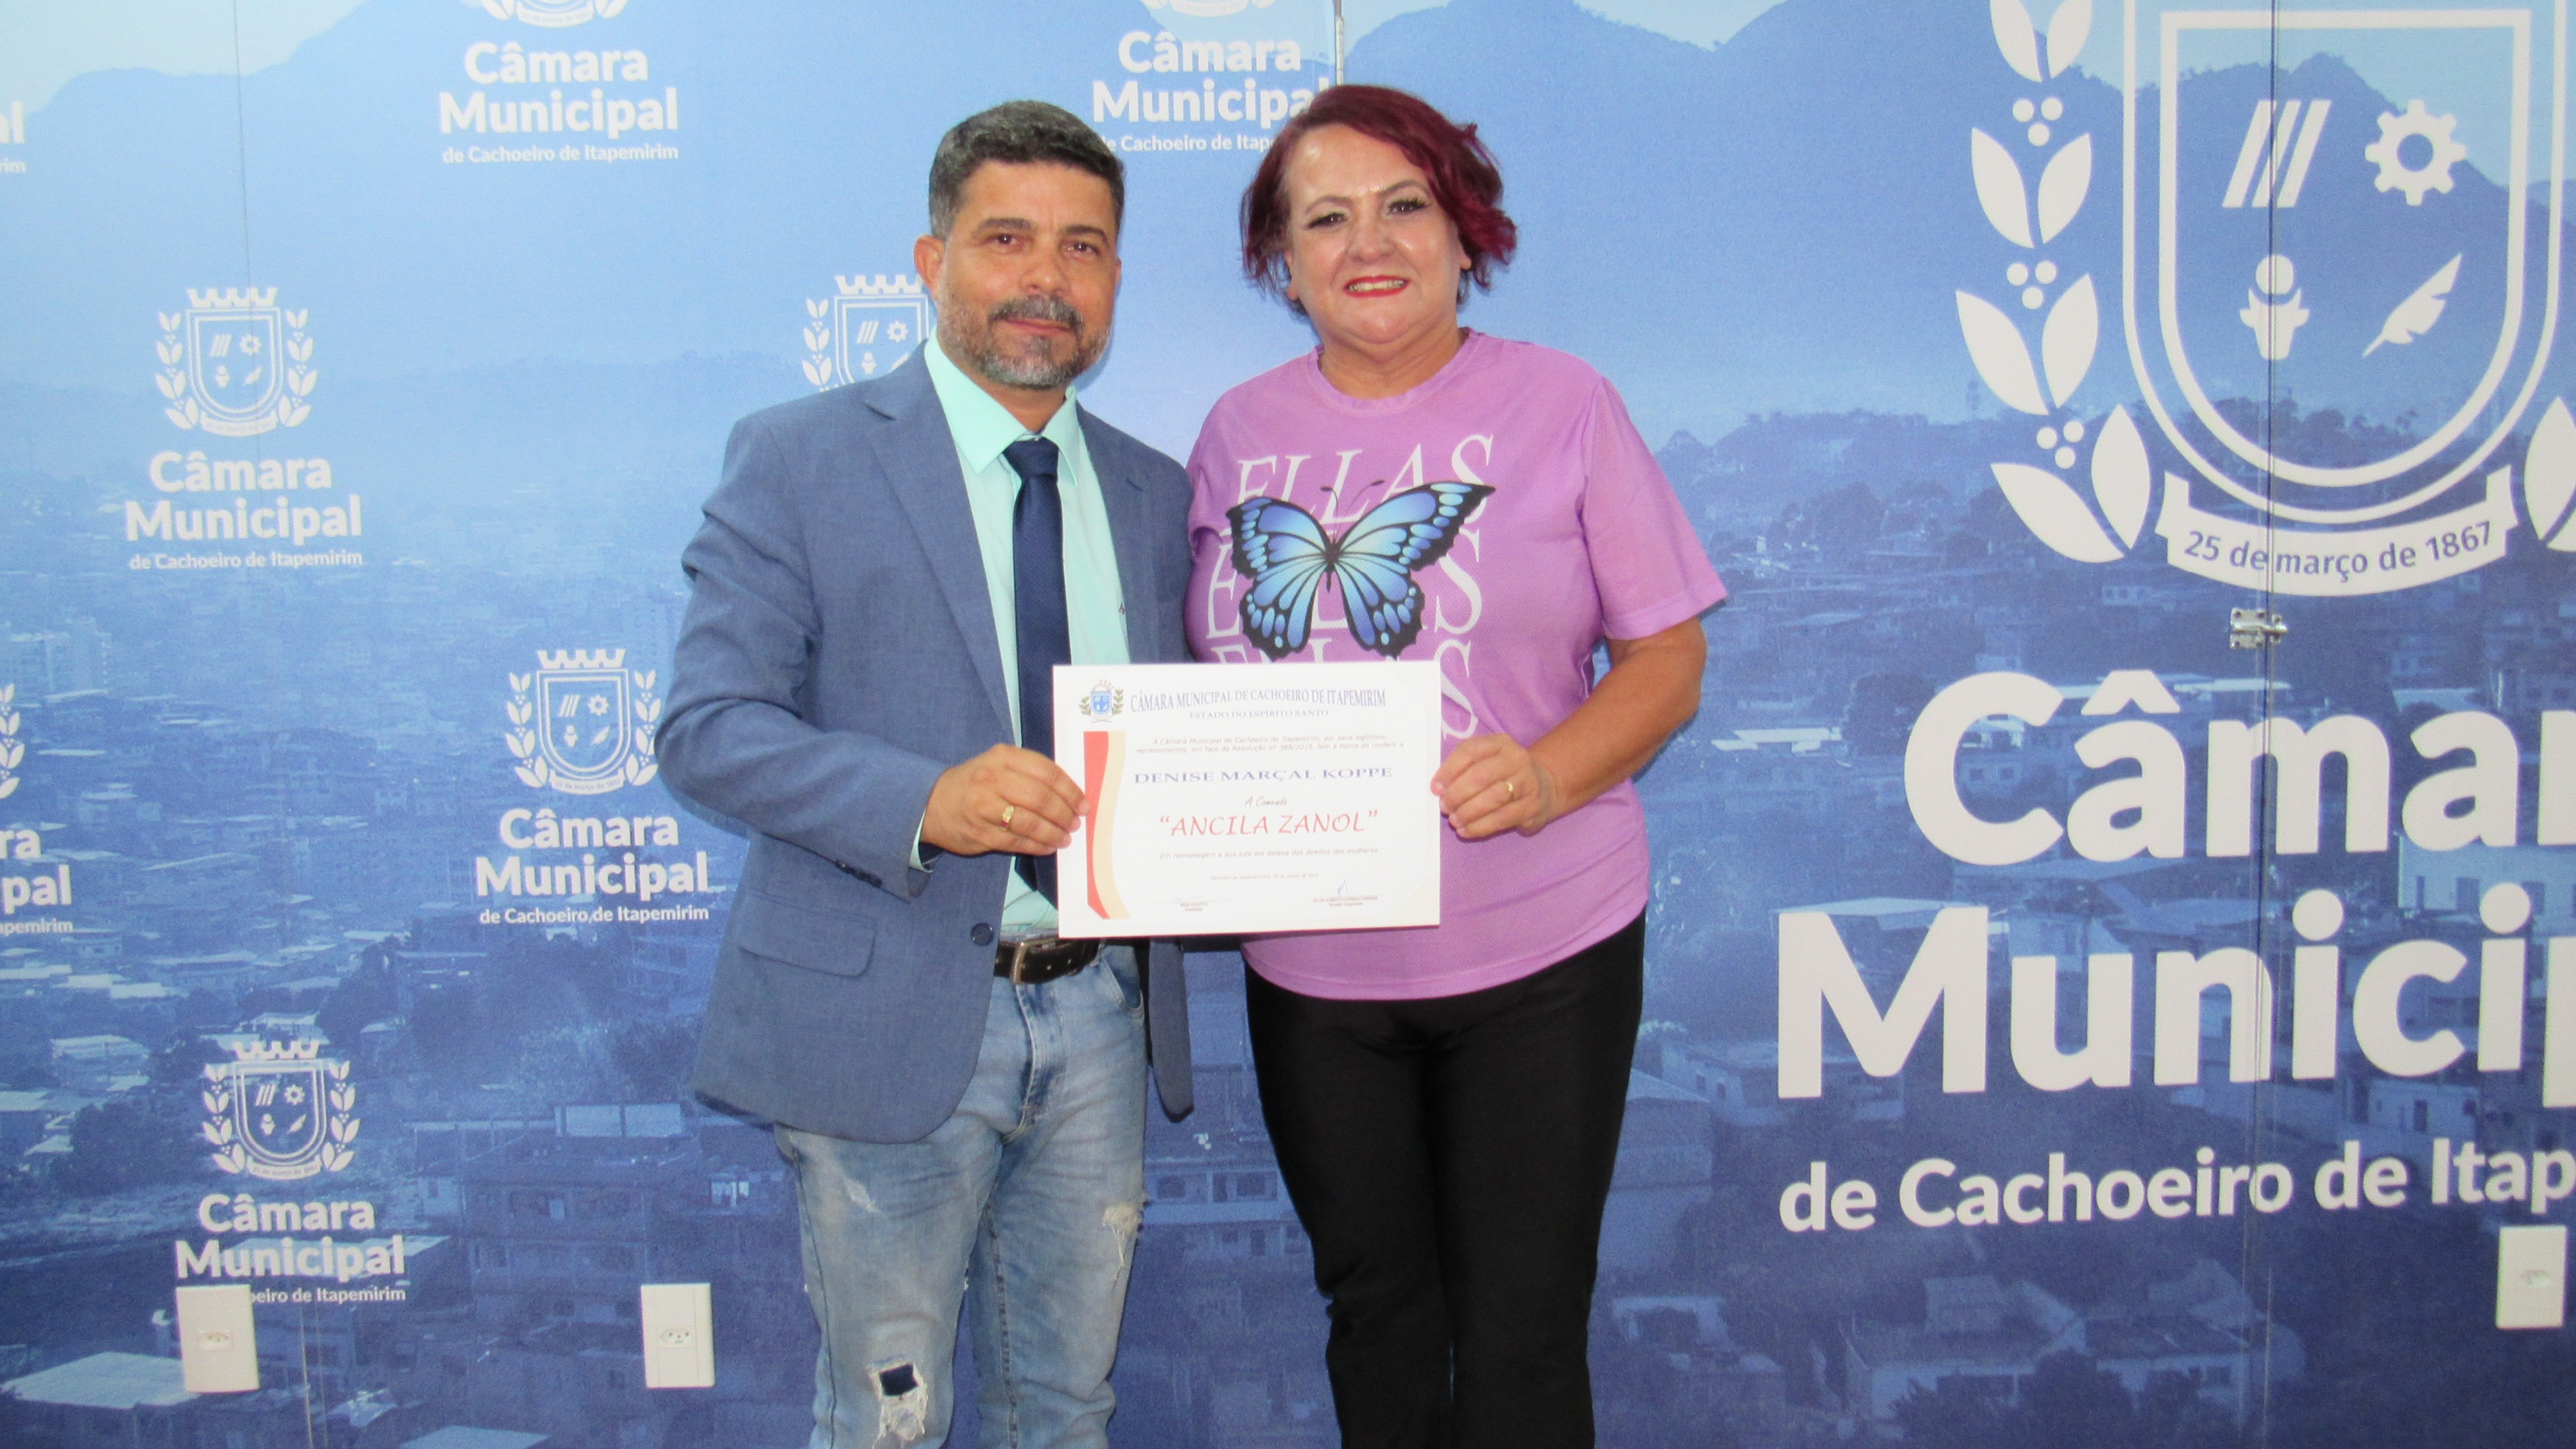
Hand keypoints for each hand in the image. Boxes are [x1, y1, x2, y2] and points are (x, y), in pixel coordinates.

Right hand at [922, 744, 1084, 856]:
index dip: (1070, 791)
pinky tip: (1047, 846)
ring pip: (1030, 822)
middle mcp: (993, 778)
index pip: (1047, 772)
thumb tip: (1071, 795)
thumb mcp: (1001, 765)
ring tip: (1064, 838)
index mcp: (1004, 757)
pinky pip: (1016, 841)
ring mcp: (984, 806)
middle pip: (1041, 798)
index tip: (1083, 804)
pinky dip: (1036, 845)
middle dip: (1064, 814)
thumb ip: (1032, 774)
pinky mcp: (980, 832)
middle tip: (1075, 823)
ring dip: (1053, 833)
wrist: (932, 802)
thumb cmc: (976, 783)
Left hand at [1432, 734, 1556, 840]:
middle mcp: (1517, 759)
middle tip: (1444, 807)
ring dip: (1468, 812)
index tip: (1436, 787)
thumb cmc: (1504, 774)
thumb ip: (1465, 768)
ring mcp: (1528, 782)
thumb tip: (1439, 788)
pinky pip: (1502, 818)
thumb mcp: (1488, 761)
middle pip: (1481, 776)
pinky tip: (1467, 830)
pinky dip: (1480, 826)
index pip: (1470, 751)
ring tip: (1454, 820)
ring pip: (1493, 798)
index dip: (1449, 770)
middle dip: (1457, 794)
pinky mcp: (1533, 806)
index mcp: (1501, 743)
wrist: (1545, 785)